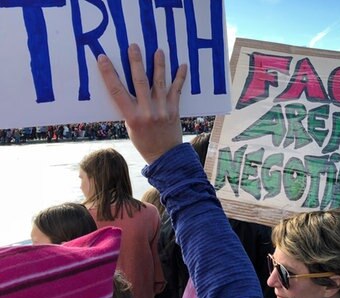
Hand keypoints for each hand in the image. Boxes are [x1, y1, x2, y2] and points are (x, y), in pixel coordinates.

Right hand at [97, 44, 187, 163]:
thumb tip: (127, 88)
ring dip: (159, 65)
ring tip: (158, 51)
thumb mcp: (130, 127)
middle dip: (136, 62)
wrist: (165, 156)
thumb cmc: (144, 141)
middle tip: (133, 46)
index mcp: (132, 117)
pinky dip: (180, 77)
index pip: (117, 91)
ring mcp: (162, 110)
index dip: (109, 74)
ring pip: (159, 83)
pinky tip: (183, 65)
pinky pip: (176, 90)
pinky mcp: (174, 110)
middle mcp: (147, 112)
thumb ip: (130, 109)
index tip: (103, 58)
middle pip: (139, 82)